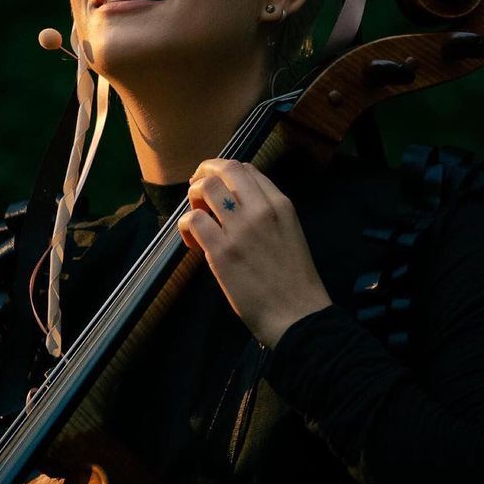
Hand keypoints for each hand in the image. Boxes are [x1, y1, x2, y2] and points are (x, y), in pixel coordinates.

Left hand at [177, 159, 331, 348]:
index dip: (225, 173)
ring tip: (196, 216)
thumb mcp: (290, 232)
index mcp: (280, 204)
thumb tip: (237, 199)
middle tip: (197, 190)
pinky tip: (193, 242)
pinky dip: (186, 225)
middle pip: (225, 168)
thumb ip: (268, 212)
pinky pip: (193, 220)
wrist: (298, 314)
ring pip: (206, 187)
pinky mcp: (221, 252)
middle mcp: (261, 209)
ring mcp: (240, 229)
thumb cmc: (294, 279)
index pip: (246, 169)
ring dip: (193, 197)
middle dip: (205, 172)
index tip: (217, 187)